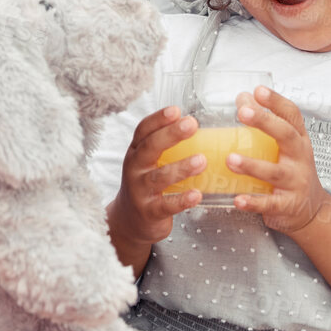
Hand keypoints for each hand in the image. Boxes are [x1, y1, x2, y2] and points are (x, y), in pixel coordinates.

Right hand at [107, 106, 203, 255]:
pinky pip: (166, 205)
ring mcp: (140, 190)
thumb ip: (164, 147)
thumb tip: (199, 129)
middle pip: (150, 148)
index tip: (176, 110)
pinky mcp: (149, 211)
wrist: (129, 221)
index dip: (158, 119)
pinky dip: (182, 200)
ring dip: (181, 168)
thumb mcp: (147, 163)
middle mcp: (135, 168)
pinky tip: (197, 195)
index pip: (143, 131)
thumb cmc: (146, 185)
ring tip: (202, 160)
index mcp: (136, 152)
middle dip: (171, 135)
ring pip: (159, 177)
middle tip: (192, 124)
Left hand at [227, 87, 330, 234]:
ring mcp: (295, 182)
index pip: (291, 115)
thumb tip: (243, 99)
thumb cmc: (293, 172)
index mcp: (298, 140)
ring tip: (231, 159)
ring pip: (274, 172)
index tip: (259, 90)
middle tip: (244, 112)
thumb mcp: (284, 146)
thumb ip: (265, 122)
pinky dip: (253, 202)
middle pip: (286, 136)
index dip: (276, 101)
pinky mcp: (287, 205)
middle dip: (265, 122)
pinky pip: (269, 204)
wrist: (313, 210)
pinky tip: (238, 199)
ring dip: (252, 165)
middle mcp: (299, 158)